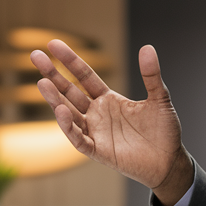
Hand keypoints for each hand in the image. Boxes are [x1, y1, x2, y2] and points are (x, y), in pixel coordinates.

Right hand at [31, 40, 193, 203]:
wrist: (170, 162)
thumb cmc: (164, 131)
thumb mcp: (160, 99)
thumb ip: (151, 75)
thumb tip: (147, 48)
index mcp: (108, 100)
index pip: (84, 76)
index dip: (70, 61)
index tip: (54, 44)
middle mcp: (97, 114)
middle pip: (69, 91)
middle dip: (52, 74)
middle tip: (35, 55)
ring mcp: (95, 132)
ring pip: (68, 113)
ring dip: (55, 99)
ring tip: (42, 83)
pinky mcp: (98, 151)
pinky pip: (78, 139)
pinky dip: (68, 127)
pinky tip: (60, 111)